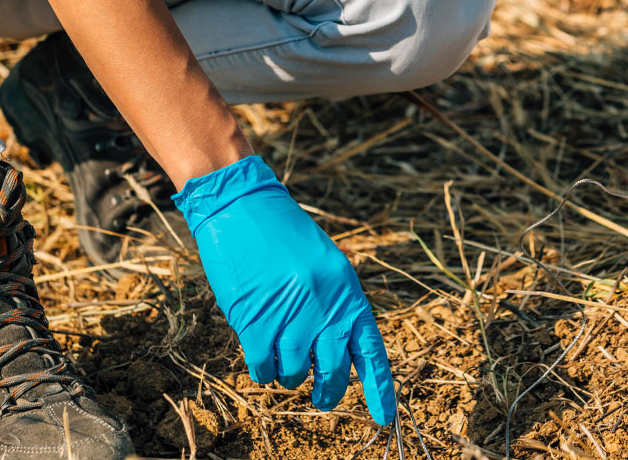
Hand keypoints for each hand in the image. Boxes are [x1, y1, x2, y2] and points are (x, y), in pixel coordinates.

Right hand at [174, 156, 394, 424]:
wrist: (243, 208)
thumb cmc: (284, 236)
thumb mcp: (326, 267)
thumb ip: (337, 307)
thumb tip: (340, 354)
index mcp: (348, 294)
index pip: (371, 352)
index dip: (379, 389)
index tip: (384, 418)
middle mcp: (325, 309)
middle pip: (333, 372)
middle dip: (326, 392)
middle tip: (320, 398)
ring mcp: (290, 318)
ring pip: (294, 374)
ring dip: (287, 374)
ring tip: (281, 355)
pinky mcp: (256, 323)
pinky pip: (263, 368)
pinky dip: (262, 370)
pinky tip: (260, 356)